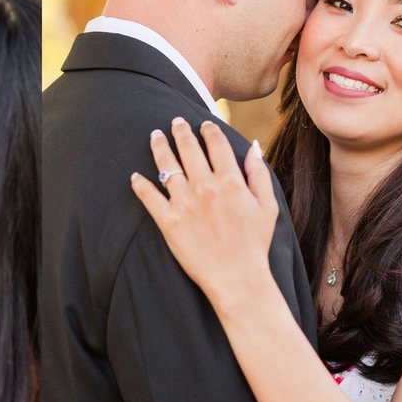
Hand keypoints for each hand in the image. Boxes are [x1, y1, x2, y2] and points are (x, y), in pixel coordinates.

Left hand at [130, 118, 277, 310]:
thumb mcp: (266, 206)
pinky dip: (140, 184)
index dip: (208, 129)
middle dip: (180, 131)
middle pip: (188, 149)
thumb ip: (258, 173)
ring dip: (159, 147)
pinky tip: (135, 176)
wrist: (237, 279)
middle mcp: (205, 187)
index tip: (202, 124)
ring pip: (167, 166)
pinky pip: (149, 197)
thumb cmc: (254, 244)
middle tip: (174, 122)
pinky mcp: (168, 222)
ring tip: (155, 136)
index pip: (215, 144)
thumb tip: (252, 145)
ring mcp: (185, 203)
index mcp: (230, 181)